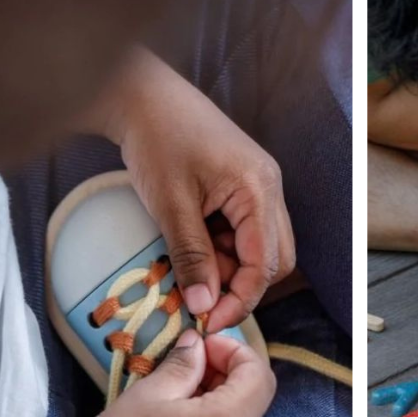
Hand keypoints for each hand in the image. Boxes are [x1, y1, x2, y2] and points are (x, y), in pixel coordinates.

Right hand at [58, 329, 273, 416]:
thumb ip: (185, 364)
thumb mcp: (148, 394)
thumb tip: (200, 344)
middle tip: (188, 371)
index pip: (261, 379)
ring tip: (178, 405)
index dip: (238, 354)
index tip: (206, 348)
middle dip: (227, 382)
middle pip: (253, 407)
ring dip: (220, 412)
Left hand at [102, 49, 295, 332]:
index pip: (266, 263)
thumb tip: (203, 307)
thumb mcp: (170, 205)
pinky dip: (222, 250)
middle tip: (202, 302)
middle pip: (275, 260)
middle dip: (241, 287)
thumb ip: (191, 257)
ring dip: (229, 268)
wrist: (142, 94)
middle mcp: (269, 189)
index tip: (208, 322)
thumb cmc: (156, 140)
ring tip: (189, 270)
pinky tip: (193, 248)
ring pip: (260, 248)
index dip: (240, 299)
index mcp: (259, 189)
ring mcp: (259, 187)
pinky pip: (244, 232)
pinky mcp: (244, 187)